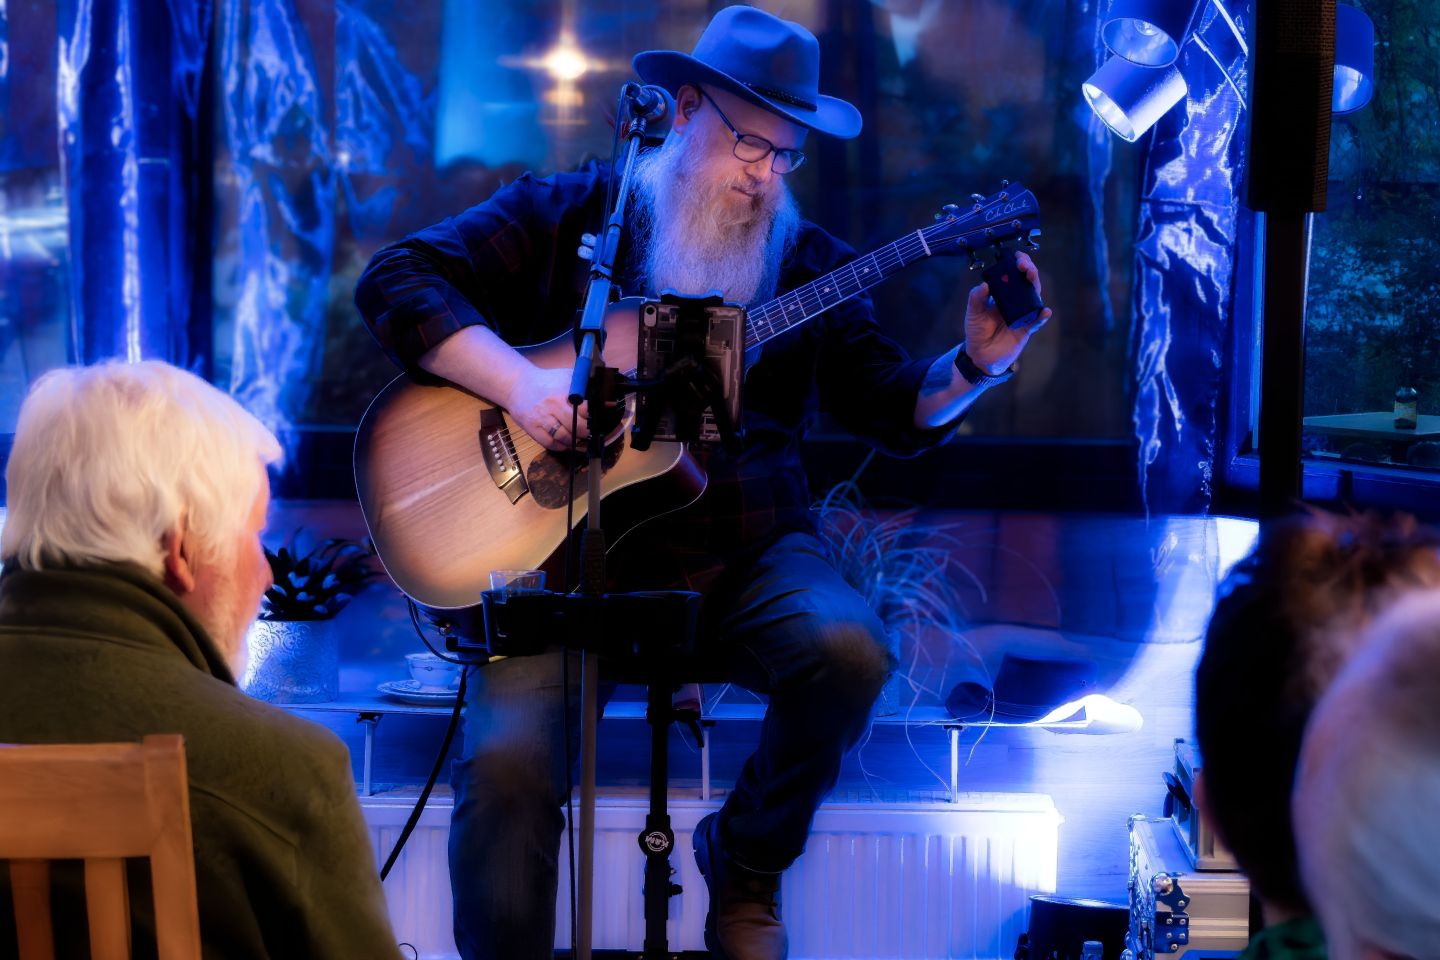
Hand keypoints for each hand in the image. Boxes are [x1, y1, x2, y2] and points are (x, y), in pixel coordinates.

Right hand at [504, 365, 589, 451]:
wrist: (518, 385)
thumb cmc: (547, 382)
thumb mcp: (566, 377)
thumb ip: (584, 385)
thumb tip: (605, 399)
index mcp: (565, 391)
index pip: (586, 408)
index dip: (594, 417)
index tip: (597, 420)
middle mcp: (553, 404)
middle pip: (577, 426)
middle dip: (586, 432)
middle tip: (589, 432)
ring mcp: (542, 417)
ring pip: (564, 437)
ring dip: (574, 441)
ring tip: (577, 438)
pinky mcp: (532, 427)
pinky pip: (549, 443)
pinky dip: (560, 446)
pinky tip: (564, 443)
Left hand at [962, 251, 1052, 374]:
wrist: (981, 356)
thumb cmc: (977, 332)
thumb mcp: (973, 314)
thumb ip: (976, 299)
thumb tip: (984, 285)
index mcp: (1002, 295)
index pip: (1013, 275)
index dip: (1017, 265)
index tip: (1016, 258)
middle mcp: (1015, 302)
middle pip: (1027, 282)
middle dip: (1028, 270)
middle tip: (1024, 266)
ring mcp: (1023, 314)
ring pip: (1034, 297)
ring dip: (1035, 286)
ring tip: (1031, 278)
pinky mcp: (1027, 329)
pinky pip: (1037, 321)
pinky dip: (1042, 316)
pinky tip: (1044, 311)